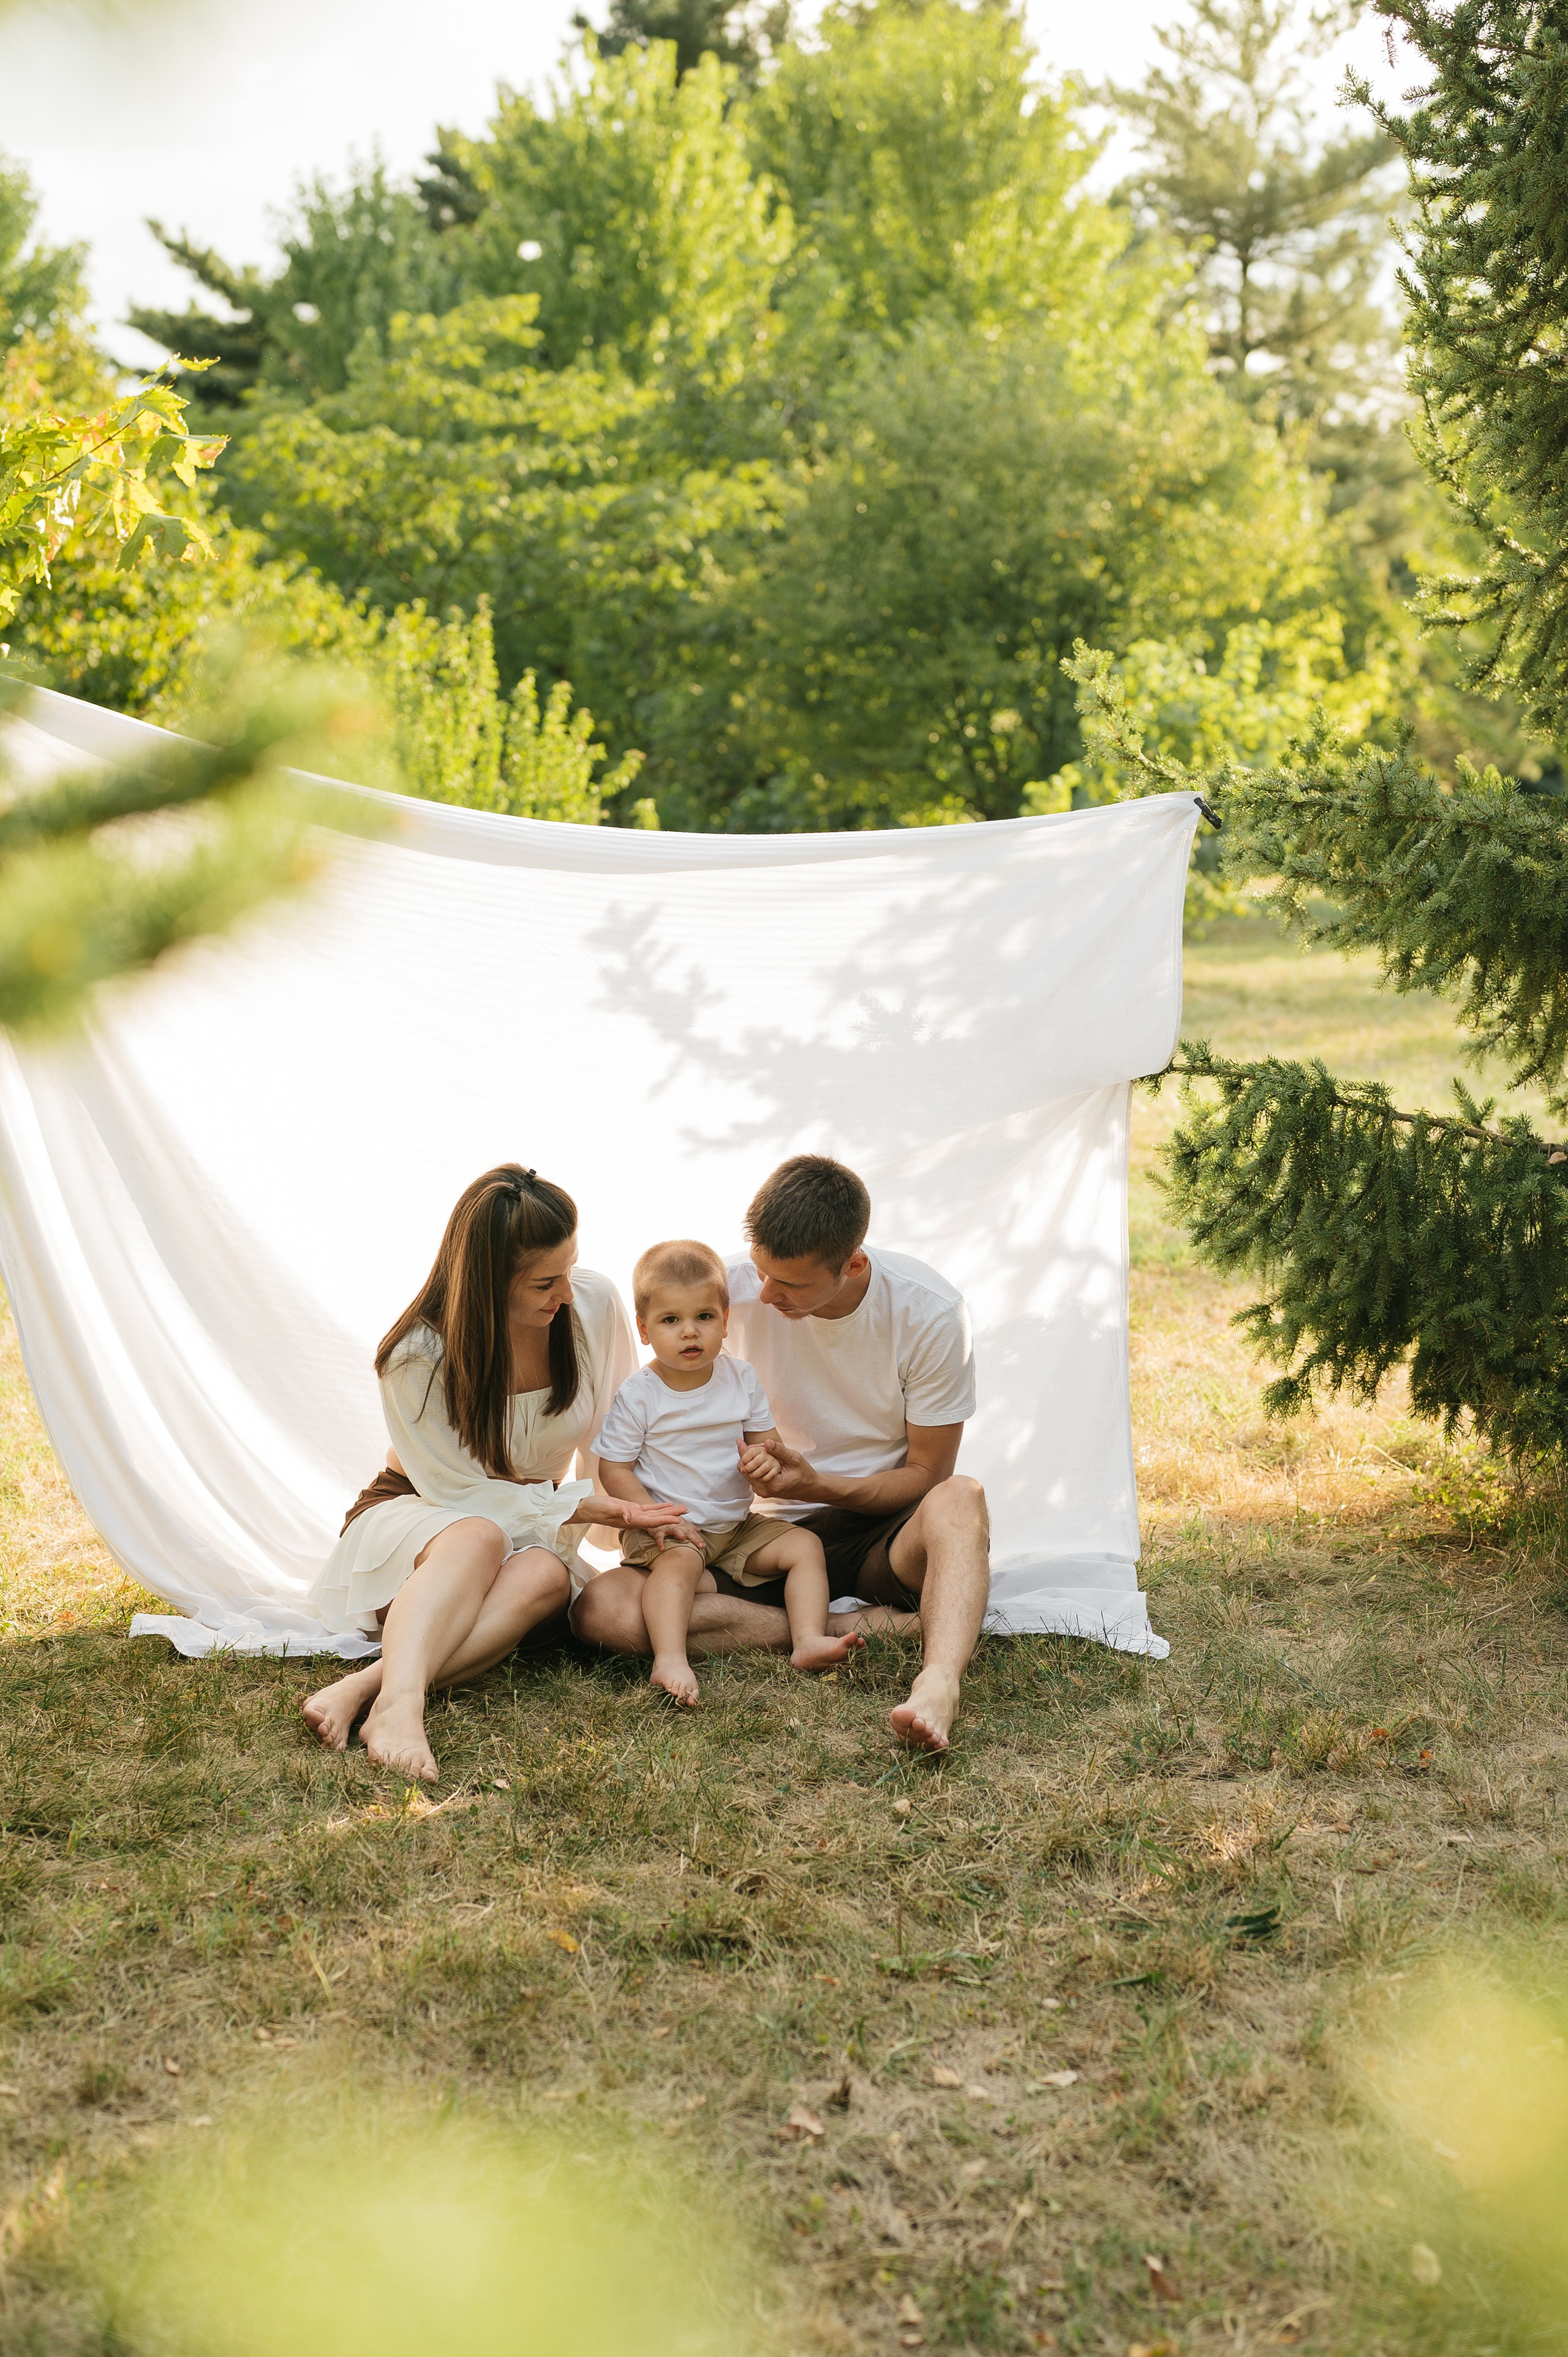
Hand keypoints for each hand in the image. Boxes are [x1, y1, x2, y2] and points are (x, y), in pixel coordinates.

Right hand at [572, 1494, 688, 1530]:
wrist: (585, 1509)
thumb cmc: (593, 1509)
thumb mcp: (605, 1508)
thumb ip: (617, 1512)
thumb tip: (629, 1517)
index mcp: (630, 1521)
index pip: (651, 1522)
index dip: (664, 1520)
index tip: (677, 1520)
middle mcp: (634, 1520)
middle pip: (657, 1519)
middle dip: (672, 1516)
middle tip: (687, 1512)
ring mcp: (633, 1515)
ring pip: (655, 1514)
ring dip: (669, 1511)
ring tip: (683, 1509)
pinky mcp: (631, 1509)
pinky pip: (648, 1509)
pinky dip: (659, 1508)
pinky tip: (668, 1506)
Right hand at [657, 1518, 706, 1555]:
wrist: (653, 1519)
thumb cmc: (668, 1523)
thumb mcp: (679, 1524)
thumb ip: (689, 1527)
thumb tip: (699, 1531)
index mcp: (683, 1525)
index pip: (692, 1532)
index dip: (698, 1538)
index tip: (703, 1546)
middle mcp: (676, 1525)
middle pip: (687, 1531)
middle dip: (694, 1538)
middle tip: (700, 1546)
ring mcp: (667, 1528)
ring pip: (675, 1530)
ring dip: (679, 1534)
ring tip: (684, 1540)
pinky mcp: (658, 1532)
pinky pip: (659, 1537)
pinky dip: (660, 1542)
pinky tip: (662, 1549)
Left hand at [737, 1436, 816, 1500]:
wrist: (808, 1488)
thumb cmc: (804, 1473)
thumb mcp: (795, 1459)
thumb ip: (780, 1451)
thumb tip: (767, 1442)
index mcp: (772, 1484)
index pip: (748, 1467)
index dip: (744, 1453)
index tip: (739, 1441)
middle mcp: (765, 1491)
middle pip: (744, 1471)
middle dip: (746, 1456)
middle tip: (754, 1445)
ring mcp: (763, 1492)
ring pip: (747, 1474)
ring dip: (750, 1462)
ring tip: (760, 1452)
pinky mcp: (762, 1491)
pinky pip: (752, 1477)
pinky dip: (753, 1467)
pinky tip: (762, 1461)